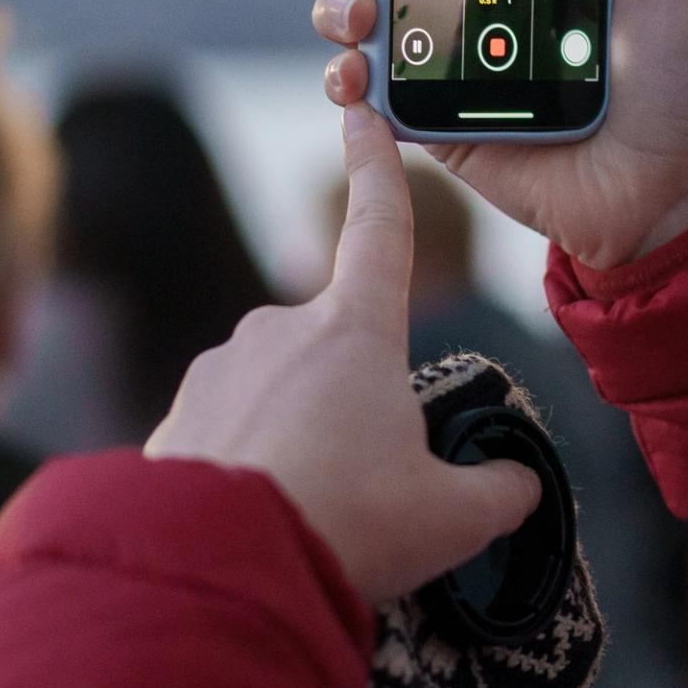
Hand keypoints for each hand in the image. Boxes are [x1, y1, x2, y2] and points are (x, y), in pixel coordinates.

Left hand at [148, 106, 543, 603]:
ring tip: (310, 521)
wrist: (215, 572)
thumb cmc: (346, 525)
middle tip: (369, 493)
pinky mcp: (173, 421)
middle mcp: (278, 331)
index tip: (362, 114)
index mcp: (354, 329)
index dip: (378, 170)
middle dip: (356, 412)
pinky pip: (228, 441)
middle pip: (337, 354)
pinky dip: (250, 477)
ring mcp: (217, 371)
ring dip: (300, 447)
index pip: (379, 229)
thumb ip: (498, 489)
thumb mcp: (452, 518)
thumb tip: (514, 481)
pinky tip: (260, 529)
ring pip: (280, 401)